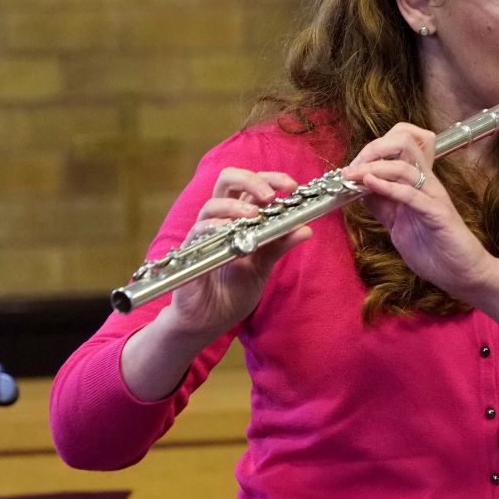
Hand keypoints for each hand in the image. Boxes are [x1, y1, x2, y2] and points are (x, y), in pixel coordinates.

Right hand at [166, 167, 310, 336]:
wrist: (211, 320)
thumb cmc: (234, 291)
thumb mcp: (263, 266)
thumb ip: (280, 245)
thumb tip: (306, 229)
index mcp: (241, 218)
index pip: (253, 184)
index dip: (271, 178)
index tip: (291, 186)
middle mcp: (222, 220)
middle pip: (228, 180)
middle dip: (251, 180)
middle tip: (270, 196)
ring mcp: (205, 234)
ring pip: (212, 203)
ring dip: (234, 206)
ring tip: (253, 217)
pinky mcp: (192, 252)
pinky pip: (198, 231)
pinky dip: (213, 227)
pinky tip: (227, 231)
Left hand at [342, 123, 496, 299]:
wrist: (461, 274)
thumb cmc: (434, 250)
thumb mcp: (398, 225)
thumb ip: (382, 207)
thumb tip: (358, 192)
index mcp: (419, 182)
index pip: (400, 144)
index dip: (372, 149)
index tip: (351, 168)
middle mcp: (427, 183)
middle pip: (403, 142)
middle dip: (372, 149)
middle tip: (352, 168)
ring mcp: (434, 197)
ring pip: (405, 165)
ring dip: (373, 167)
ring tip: (354, 176)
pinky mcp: (438, 214)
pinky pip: (412, 194)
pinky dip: (388, 187)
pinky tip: (370, 185)